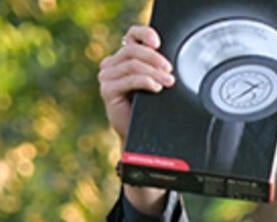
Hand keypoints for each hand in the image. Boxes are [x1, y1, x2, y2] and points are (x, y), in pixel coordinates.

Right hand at [99, 25, 174, 140]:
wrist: (139, 132)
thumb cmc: (148, 105)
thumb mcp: (154, 80)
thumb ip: (156, 66)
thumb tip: (170, 59)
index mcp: (123, 57)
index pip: (132, 36)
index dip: (144, 34)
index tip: (158, 43)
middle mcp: (111, 64)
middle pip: (132, 50)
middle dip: (154, 58)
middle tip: (169, 69)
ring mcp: (107, 77)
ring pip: (133, 65)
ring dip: (154, 72)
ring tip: (168, 81)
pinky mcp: (107, 90)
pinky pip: (129, 80)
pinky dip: (145, 81)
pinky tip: (156, 87)